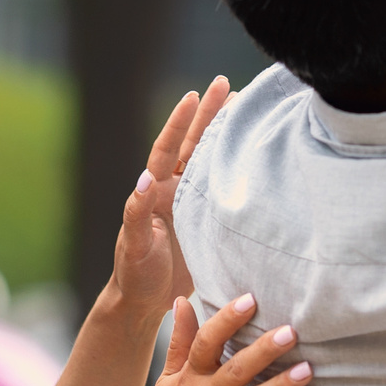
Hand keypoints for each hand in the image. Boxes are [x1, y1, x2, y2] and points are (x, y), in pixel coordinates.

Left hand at [108, 79, 229, 317]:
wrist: (145, 301)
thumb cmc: (134, 275)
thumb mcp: (134, 245)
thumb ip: (136, 213)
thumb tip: (143, 179)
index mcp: (155, 192)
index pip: (167, 149)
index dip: (179, 123)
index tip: (194, 96)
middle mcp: (173, 190)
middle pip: (192, 144)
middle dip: (208, 114)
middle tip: (225, 84)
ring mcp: (190, 202)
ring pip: (208, 159)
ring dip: (223, 133)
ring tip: (243, 106)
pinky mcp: (205, 219)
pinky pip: (221, 185)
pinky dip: (233, 165)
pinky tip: (251, 152)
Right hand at [130, 295, 321, 385]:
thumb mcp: (166, 381)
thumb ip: (180, 342)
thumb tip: (182, 301)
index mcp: (189, 380)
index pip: (206, 344)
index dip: (227, 320)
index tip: (250, 299)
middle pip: (235, 371)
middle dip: (263, 351)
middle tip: (291, 332)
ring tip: (307, 371)